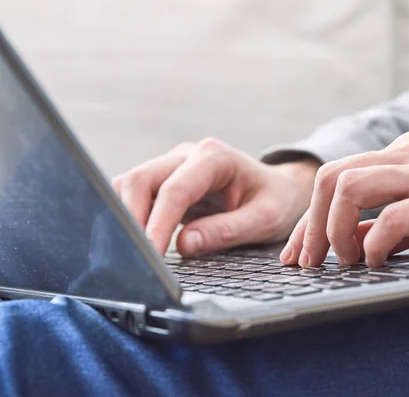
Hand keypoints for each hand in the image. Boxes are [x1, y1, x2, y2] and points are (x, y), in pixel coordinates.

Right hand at [112, 138, 318, 255]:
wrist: (280, 188)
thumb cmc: (277, 200)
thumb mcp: (264, 219)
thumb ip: (226, 231)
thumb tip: (183, 245)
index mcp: (214, 158)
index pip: (175, 189)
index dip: (158, 223)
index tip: (150, 252)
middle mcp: (188, 155)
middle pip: (141, 179)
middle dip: (130, 218)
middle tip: (132, 256)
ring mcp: (173, 166)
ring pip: (131, 184)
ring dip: (124, 215)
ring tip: (129, 250)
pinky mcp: (166, 181)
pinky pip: (137, 194)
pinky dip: (130, 215)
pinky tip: (133, 240)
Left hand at [281, 131, 408, 267]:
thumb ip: (389, 224)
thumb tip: (347, 242)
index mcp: (403, 154)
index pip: (334, 177)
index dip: (306, 219)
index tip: (296, 254)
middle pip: (331, 177)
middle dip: (310, 225)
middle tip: (309, 263)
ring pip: (352, 186)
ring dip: (334, 230)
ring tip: (345, 261)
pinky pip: (396, 215)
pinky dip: (375, 242)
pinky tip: (378, 261)